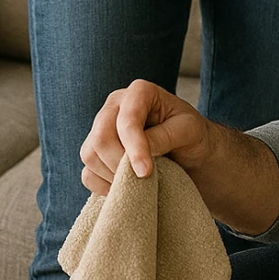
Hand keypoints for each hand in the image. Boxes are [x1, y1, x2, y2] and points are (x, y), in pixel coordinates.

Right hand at [79, 79, 212, 194]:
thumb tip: (139, 155)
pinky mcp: (96, 151)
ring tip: (138, 182)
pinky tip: (125, 187)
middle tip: (144, 178)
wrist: (188, 149)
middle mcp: (115, 105)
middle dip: (120, 163)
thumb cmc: (190, 134)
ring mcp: (102, 127)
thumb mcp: (189, 130)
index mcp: (140, 92)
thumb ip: (165, 137)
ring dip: (112, 176)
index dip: (134, 147)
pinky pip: (87, 173)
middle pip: (101, 137)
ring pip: (90, 155)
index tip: (145, 172)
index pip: (127, 120)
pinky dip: (103, 186)